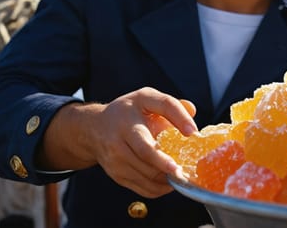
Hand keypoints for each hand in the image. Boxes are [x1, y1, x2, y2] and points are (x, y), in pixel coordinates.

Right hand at [41, 87, 196, 197]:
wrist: (94, 129)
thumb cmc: (126, 111)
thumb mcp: (146, 98)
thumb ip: (169, 104)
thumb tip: (192, 112)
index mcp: (127, 122)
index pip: (147, 138)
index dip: (167, 143)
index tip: (191, 134)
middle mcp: (118, 143)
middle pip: (146, 157)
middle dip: (168, 166)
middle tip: (187, 169)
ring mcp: (116, 162)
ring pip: (146, 176)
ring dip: (167, 178)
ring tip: (184, 174)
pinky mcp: (117, 176)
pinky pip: (143, 188)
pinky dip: (160, 188)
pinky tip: (171, 181)